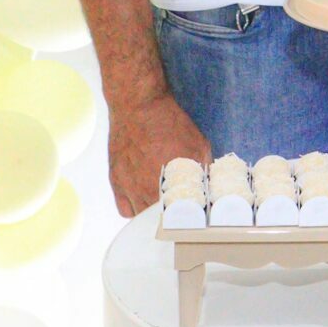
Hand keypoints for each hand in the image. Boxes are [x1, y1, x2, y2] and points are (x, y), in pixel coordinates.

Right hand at [108, 91, 211, 216]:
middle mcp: (148, 189)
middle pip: (161, 220)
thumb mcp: (198, 143)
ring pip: (142, 217)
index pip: (181, 217)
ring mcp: (129, 187)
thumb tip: (211, 183)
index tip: (194, 217)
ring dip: (153, 216)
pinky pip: (125, 210)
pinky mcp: (116, 182)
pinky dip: (134, 210)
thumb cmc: (168, 122)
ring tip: (163, 207)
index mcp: (172, 183)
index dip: (188, 219)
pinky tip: (143, 201)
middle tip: (180, 211)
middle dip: (172, 218)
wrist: (138, 106)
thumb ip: (204, 168)